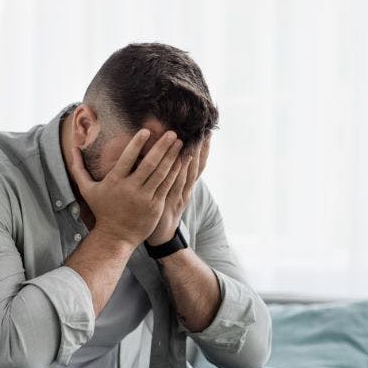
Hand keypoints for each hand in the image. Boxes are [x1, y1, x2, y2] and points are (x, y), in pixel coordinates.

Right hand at [69, 129, 183, 248]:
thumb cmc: (102, 210)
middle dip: (162, 147)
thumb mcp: (87, 189)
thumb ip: (78, 168)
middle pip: (149, 164)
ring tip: (180, 143)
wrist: (116, 236)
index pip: (127, 158)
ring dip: (172, 157)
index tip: (146, 131)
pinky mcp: (155, 206)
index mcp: (115, 182)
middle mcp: (131, 189)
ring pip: (161, 174)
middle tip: (172, 133)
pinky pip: (167, 186)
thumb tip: (72, 147)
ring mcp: (145, 198)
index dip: (137, 144)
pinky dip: (175, 172)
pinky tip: (181, 161)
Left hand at [146, 131, 210, 245]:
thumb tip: (172, 160)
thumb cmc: (161, 213)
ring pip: (188, 173)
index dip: (203, 150)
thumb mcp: (169, 194)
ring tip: (195, 139)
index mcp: (186, 187)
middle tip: (204, 130)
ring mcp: (178, 196)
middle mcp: (185, 190)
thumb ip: (170, 178)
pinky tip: (181, 158)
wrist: (160, 238)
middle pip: (196, 166)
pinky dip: (179, 171)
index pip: (197, 165)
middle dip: (200, 148)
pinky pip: (176, 184)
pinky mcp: (169, 202)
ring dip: (192, 156)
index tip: (207, 133)